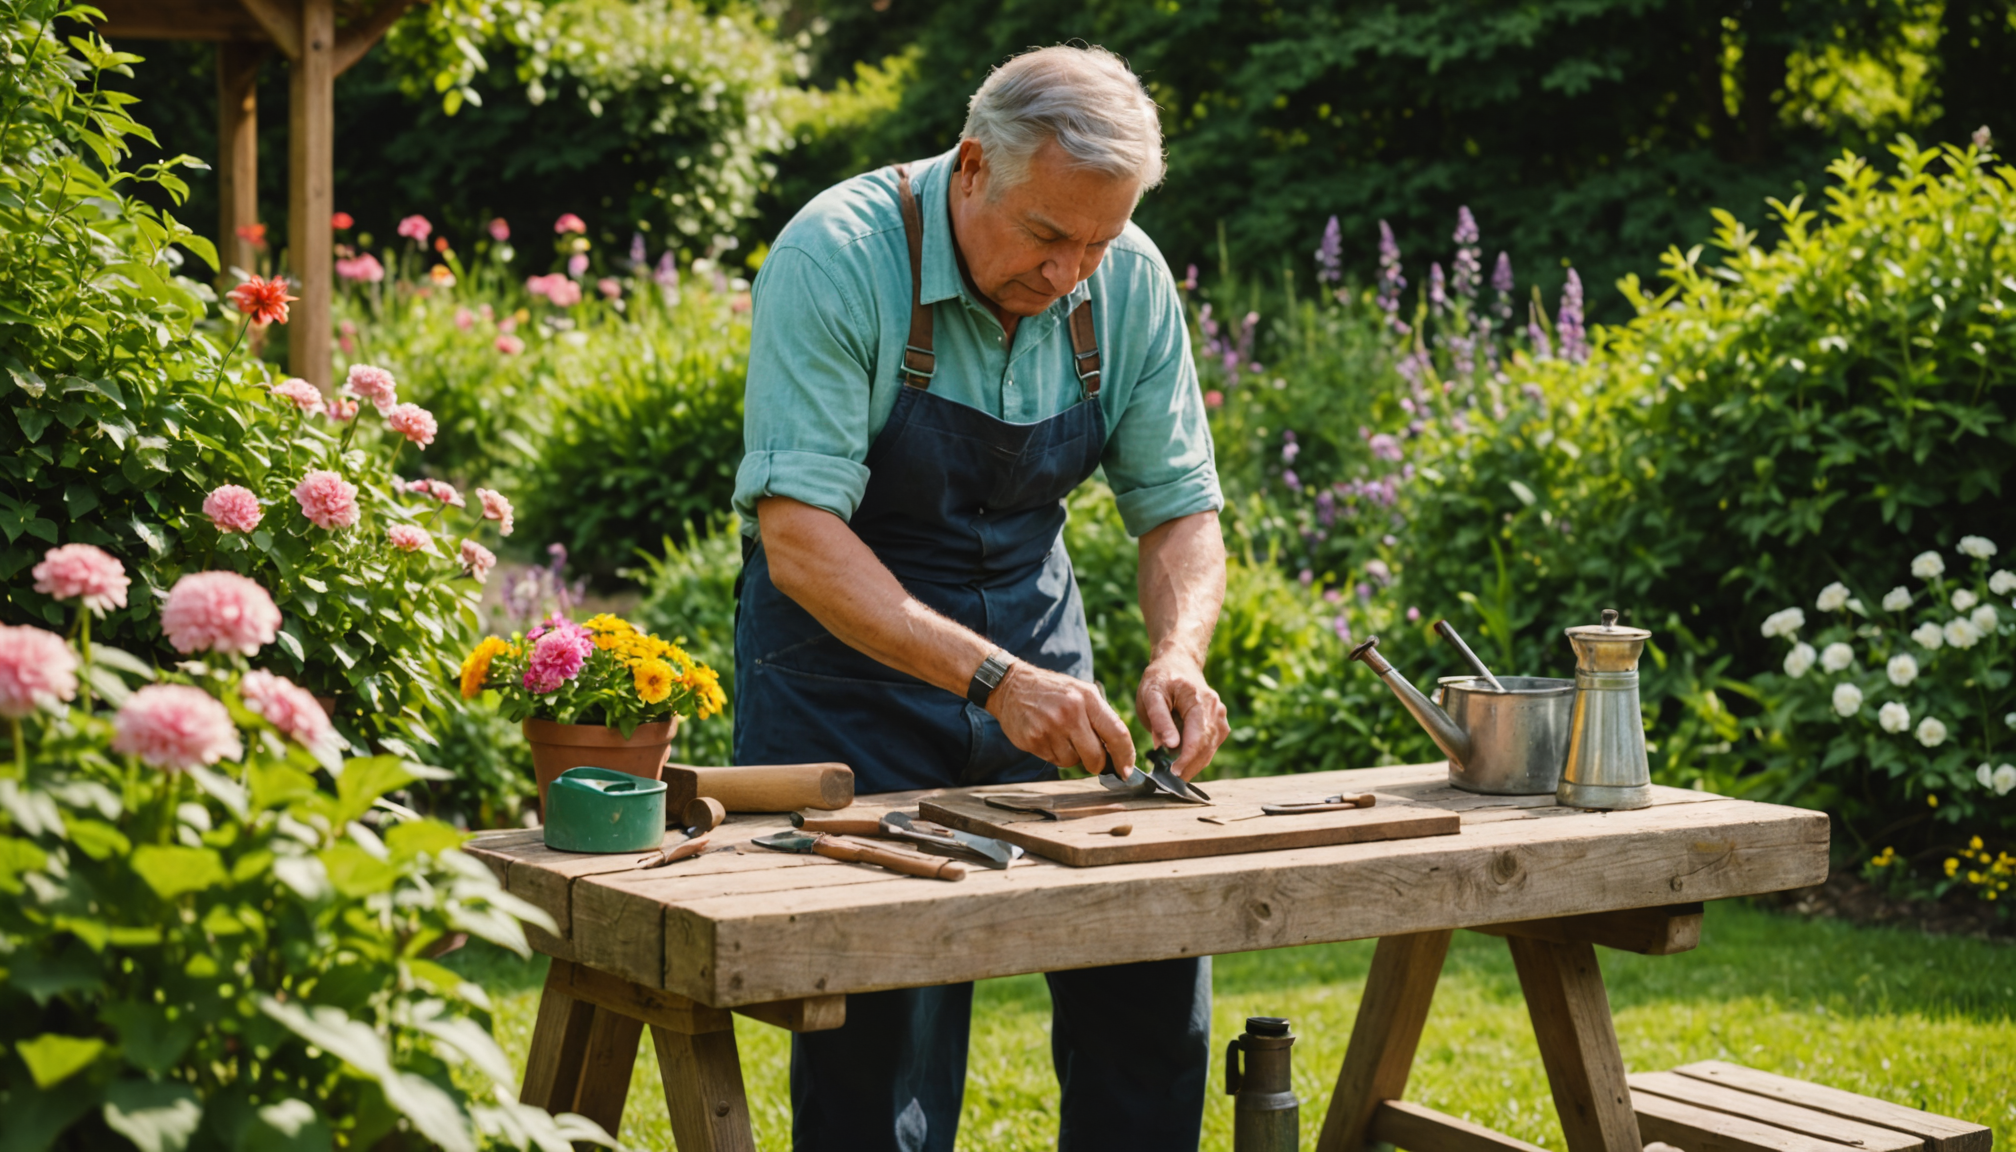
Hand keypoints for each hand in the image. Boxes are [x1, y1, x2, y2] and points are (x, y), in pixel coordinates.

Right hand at [987, 661, 1136, 774]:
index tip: (1126, 770)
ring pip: (1073, 762)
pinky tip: (1047, 736)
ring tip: (1061, 736)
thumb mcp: (1081, 692)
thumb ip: (1100, 717)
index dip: (1125, 756)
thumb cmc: (1053, 691)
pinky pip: (1054, 761)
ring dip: (1072, 756)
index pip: (1117, 733)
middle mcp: (1070, 712)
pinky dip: (1055, 754)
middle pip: (1095, 756)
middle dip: (1097, 764)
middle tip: (1093, 759)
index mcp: (1087, 698)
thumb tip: (1119, 751)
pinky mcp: (1033, 740)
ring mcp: (1050, 727)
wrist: (1011, 686)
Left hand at [1136, 654, 1228, 779]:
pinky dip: (1198, 756)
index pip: (1198, 738)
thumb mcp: (1151, 694)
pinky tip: (1183, 760)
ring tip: (1175, 772)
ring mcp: (1221, 716)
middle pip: (1207, 747)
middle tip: (1170, 781)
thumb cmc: (1161, 679)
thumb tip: (1170, 746)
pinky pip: (1211, 746)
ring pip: (1211, 749)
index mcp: (1200, 700)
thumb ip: (1160, 720)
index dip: (1187, 760)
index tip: (1173, 775)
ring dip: (1194, 764)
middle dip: (1190, 766)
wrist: (1178, 663)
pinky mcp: (1220, 723)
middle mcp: (1216, 709)